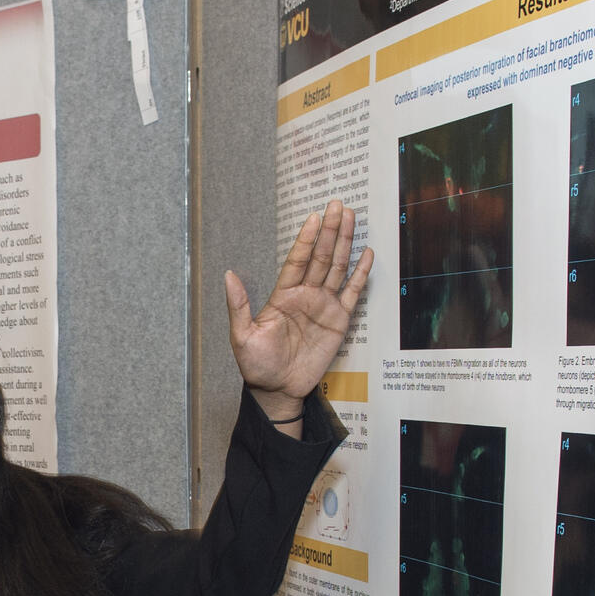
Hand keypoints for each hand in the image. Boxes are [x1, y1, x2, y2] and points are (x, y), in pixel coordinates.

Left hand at [225, 200, 373, 427]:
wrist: (277, 390)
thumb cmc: (257, 365)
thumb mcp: (242, 336)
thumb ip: (238, 306)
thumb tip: (228, 275)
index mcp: (283, 295)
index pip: (298, 260)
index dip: (306, 239)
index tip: (314, 217)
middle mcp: (305, 295)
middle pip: (321, 257)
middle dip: (330, 231)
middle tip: (339, 205)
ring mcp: (323, 306)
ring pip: (337, 268)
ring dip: (345, 243)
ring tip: (352, 218)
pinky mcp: (339, 321)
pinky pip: (352, 293)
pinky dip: (360, 274)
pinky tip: (366, 254)